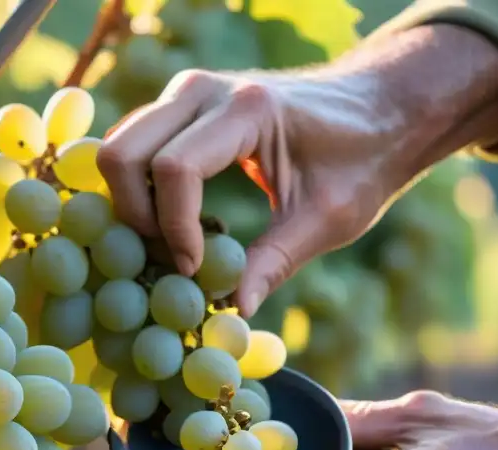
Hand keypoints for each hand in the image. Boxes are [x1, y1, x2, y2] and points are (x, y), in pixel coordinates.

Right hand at [96, 26, 497, 316]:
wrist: (378, 107)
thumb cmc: (362, 161)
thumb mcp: (327, 220)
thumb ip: (275, 263)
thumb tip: (232, 311)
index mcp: (247, 110)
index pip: (175, 169)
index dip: (175, 230)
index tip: (195, 271)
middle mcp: (204, 89)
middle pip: (123, 153)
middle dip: (136, 217)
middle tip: (171, 258)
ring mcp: (186, 91)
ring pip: (119, 147)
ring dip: (132, 204)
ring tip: (171, 245)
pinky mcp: (181, 104)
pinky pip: (135, 146)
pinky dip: (138, 189)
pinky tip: (172, 224)